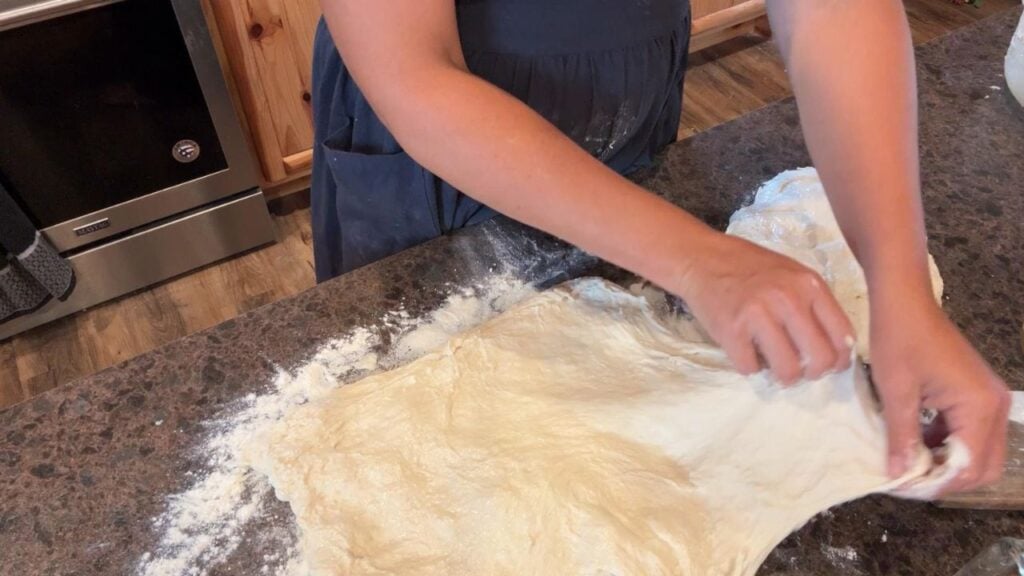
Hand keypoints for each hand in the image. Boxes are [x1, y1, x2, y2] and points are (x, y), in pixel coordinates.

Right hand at [674, 233, 853, 383]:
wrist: (702, 258)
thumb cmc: (751, 267)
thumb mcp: (793, 274)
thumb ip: (815, 304)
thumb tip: (836, 348)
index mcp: (809, 285)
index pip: (842, 335)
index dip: (840, 359)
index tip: (831, 366)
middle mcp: (787, 299)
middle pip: (819, 359)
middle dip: (813, 373)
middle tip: (802, 371)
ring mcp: (757, 315)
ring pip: (787, 370)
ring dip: (783, 376)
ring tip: (775, 367)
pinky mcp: (730, 330)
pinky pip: (750, 368)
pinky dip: (750, 367)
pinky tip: (747, 352)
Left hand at [870, 290, 1009, 492]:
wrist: (905, 301)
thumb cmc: (899, 340)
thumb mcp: (896, 392)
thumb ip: (902, 437)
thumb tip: (898, 475)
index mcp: (980, 407)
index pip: (968, 467)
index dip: (936, 484)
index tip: (901, 487)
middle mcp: (994, 406)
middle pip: (983, 466)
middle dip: (946, 479)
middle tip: (907, 482)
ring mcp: (988, 399)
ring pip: (977, 452)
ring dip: (944, 462)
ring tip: (906, 465)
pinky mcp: (976, 393)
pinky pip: (968, 433)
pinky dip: (944, 444)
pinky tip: (914, 443)